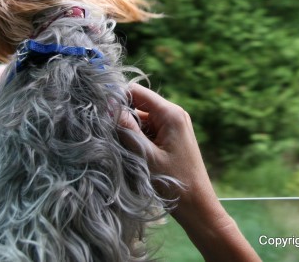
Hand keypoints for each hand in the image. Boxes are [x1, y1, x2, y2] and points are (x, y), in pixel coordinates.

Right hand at [120, 83, 213, 207]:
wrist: (197, 206)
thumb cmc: (175, 182)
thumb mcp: (146, 156)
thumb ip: (127, 130)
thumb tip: (108, 106)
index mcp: (171, 113)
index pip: (136, 91)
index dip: (117, 99)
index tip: (101, 115)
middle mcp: (174, 114)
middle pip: (138, 105)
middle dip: (122, 119)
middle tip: (111, 139)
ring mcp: (174, 125)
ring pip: (141, 119)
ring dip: (129, 131)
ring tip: (124, 151)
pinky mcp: (172, 137)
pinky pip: (149, 130)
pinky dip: (138, 139)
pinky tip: (133, 155)